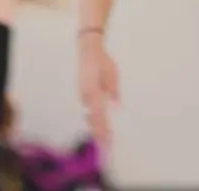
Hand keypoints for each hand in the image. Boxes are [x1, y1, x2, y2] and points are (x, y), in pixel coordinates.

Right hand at [78, 34, 118, 150]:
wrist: (88, 51)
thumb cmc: (102, 62)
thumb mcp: (112, 76)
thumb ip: (113, 92)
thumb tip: (116, 108)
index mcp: (93, 93)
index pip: (99, 116)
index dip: (103, 130)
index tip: (108, 140)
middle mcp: (86, 98)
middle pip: (93, 120)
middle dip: (100, 133)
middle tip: (106, 146)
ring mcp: (83, 97)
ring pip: (90, 116)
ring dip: (97, 127)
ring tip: (104, 140)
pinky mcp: (83, 95)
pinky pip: (89, 110)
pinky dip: (94, 119)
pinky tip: (99, 125)